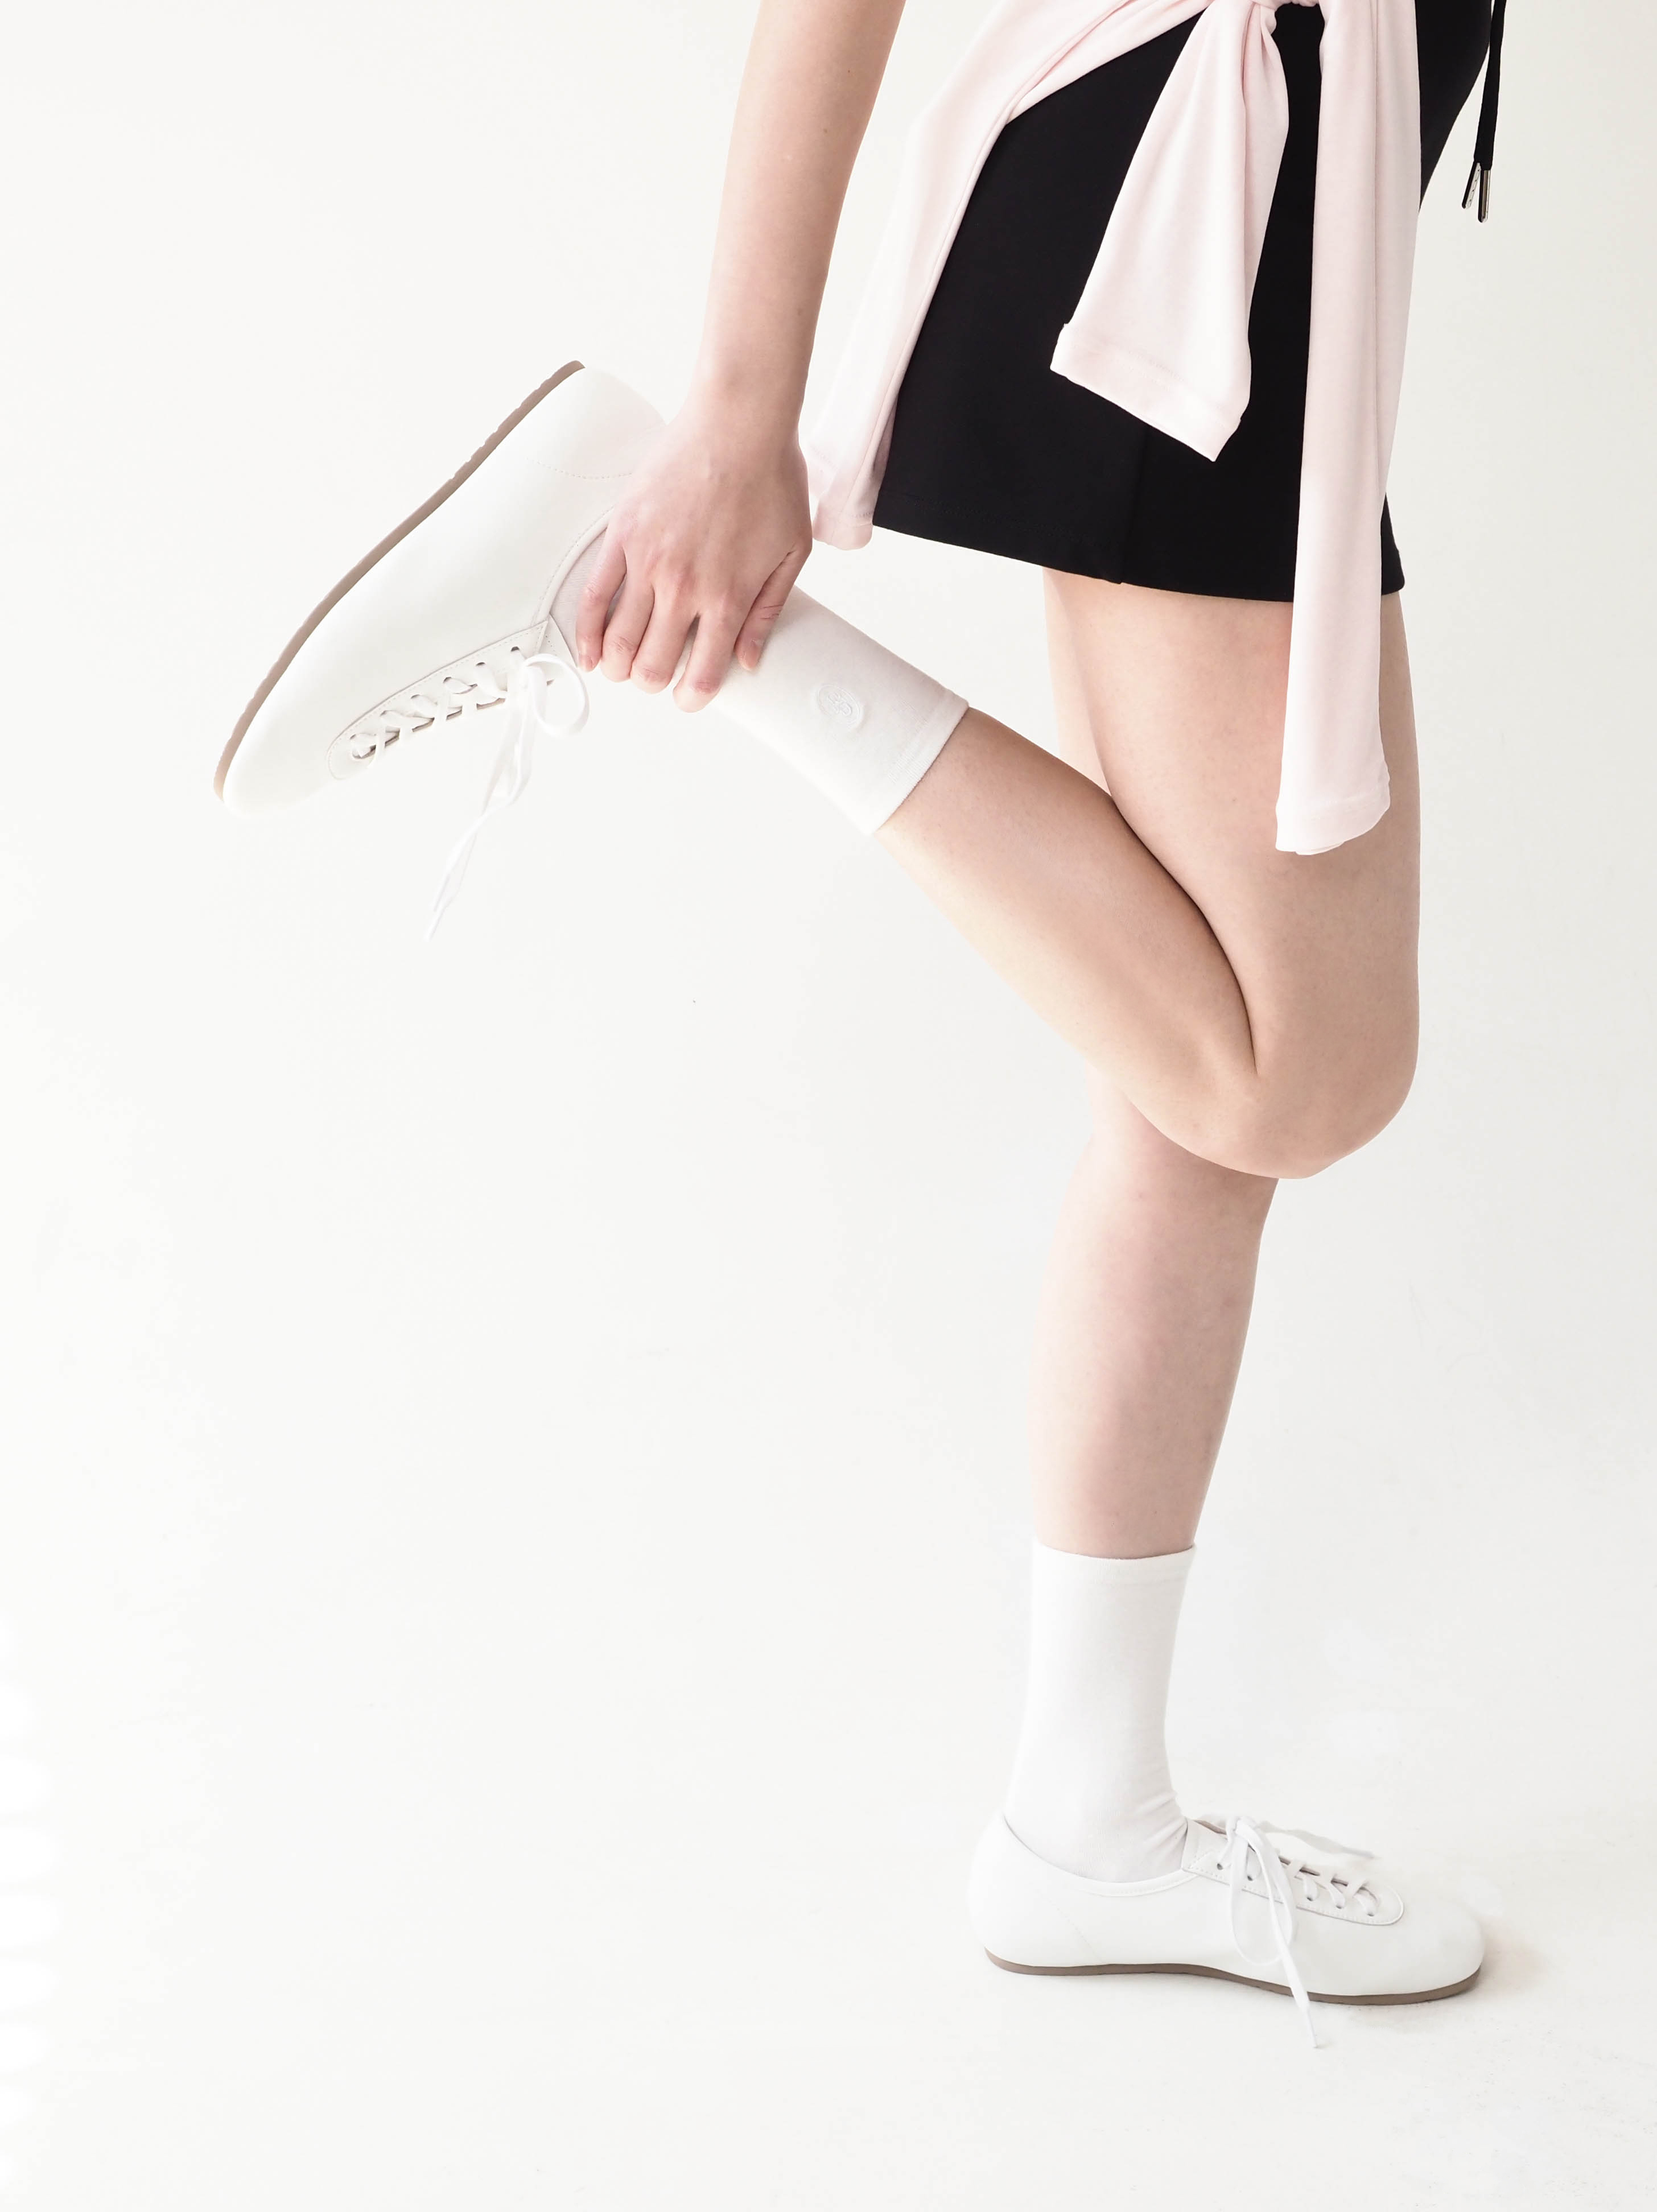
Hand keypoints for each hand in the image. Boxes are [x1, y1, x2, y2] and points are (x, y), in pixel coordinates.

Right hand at [575, 398, 812, 710]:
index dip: (692, 698)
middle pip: (652, 665)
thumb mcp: (790, 554)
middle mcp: (684, 587)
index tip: (689, 698)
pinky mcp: (623, 536)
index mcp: (728, 597)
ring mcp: (649, 563)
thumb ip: (767, 613)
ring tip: (624, 667)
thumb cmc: (770, 479)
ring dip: (619, 666)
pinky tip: (589, 653)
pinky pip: (595, 595)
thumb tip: (749, 660)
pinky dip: (587, 632)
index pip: (701, 675)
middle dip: (653, 681)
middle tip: (656, 676)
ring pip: (620, 640)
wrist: (739, 423)